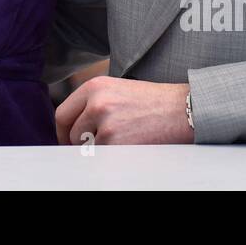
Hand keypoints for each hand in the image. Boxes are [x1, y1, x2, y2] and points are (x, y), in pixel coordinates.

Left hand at [55, 77, 193, 145]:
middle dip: (82, 144)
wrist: (184, 110)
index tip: (68, 141)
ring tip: (124, 139)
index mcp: (95, 86)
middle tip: (99, 145)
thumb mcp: (118, 90)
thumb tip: (73, 127)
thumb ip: (93, 103)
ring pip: (88, 149)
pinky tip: (131, 147)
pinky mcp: (117, 143)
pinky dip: (113, 157)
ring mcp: (106, 124)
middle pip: (72, 134)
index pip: (62, 114)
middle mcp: (97, 102)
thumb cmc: (153, 102)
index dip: (63, 132)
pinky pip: (104, 158)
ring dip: (100, 150)